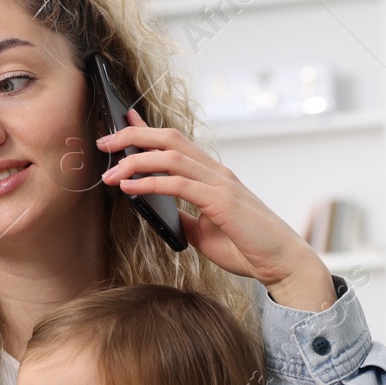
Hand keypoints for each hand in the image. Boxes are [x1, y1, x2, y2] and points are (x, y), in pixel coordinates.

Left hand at [97, 108, 333, 306]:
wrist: (282, 263)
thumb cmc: (247, 248)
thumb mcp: (204, 233)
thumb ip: (184, 219)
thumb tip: (160, 215)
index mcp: (212, 176)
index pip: (175, 143)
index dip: (147, 129)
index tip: (122, 121)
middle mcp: (216, 172)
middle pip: (169, 139)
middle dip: (133, 136)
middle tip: (103, 141)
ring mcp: (220, 184)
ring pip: (171, 156)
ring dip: (135, 161)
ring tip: (110, 173)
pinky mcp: (221, 201)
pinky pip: (179, 185)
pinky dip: (150, 183)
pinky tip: (130, 188)